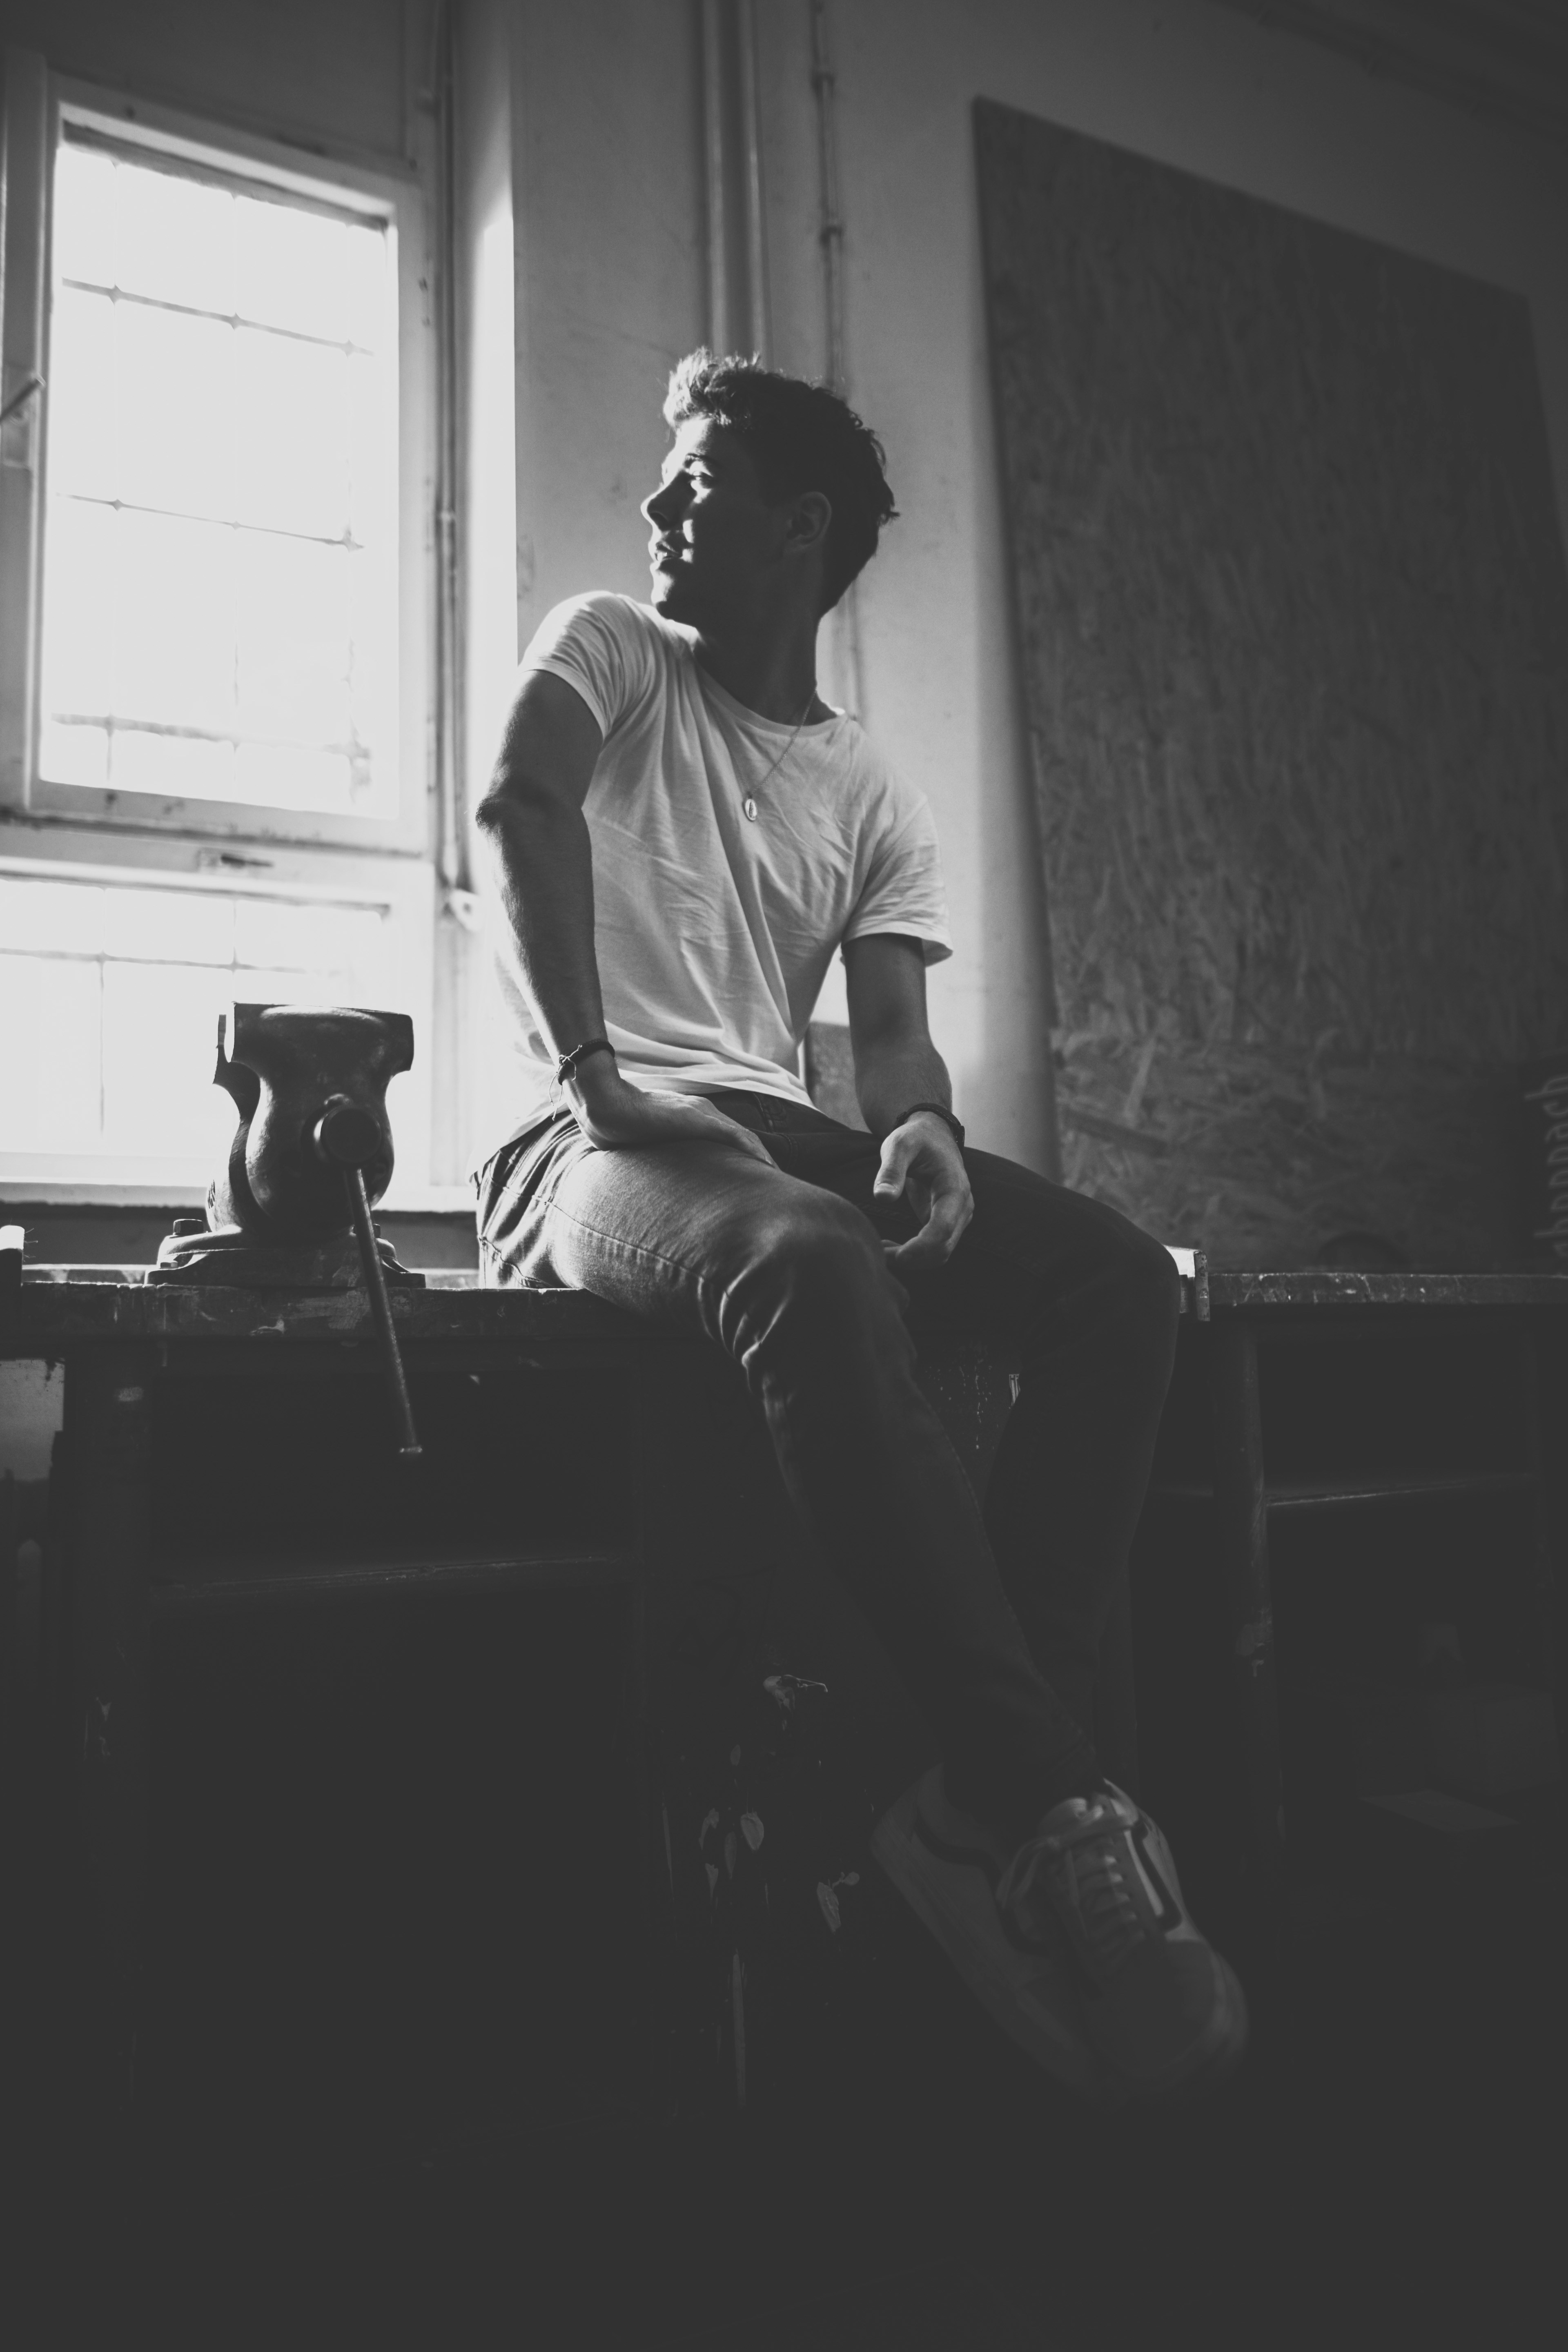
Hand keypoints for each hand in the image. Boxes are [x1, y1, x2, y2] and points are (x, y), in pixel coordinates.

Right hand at [567, 1062, 774, 1165]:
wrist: (604, 1105)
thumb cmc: (617, 1126)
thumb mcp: (644, 1142)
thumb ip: (658, 1152)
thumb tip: (655, 1182)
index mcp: (692, 1118)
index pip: (728, 1138)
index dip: (747, 1157)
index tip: (758, 1178)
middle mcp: (703, 1112)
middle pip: (742, 1138)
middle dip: (761, 1159)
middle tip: (776, 1182)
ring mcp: (702, 1114)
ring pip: (744, 1137)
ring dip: (763, 1157)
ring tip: (777, 1177)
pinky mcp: (698, 1119)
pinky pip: (735, 1136)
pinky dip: (753, 1151)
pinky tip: (766, 1165)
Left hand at [873, 1111, 972, 1271]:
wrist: (933, 1136)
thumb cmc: (915, 1139)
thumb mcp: (899, 1146)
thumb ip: (891, 1170)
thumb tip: (882, 1198)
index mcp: (954, 1188)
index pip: (943, 1228)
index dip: (919, 1247)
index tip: (892, 1255)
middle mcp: (962, 1207)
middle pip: (943, 1248)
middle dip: (911, 1258)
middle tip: (876, 1254)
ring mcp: (958, 1218)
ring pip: (940, 1254)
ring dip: (912, 1261)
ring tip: (880, 1251)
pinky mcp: (947, 1224)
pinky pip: (934, 1249)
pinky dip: (913, 1256)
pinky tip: (889, 1246)